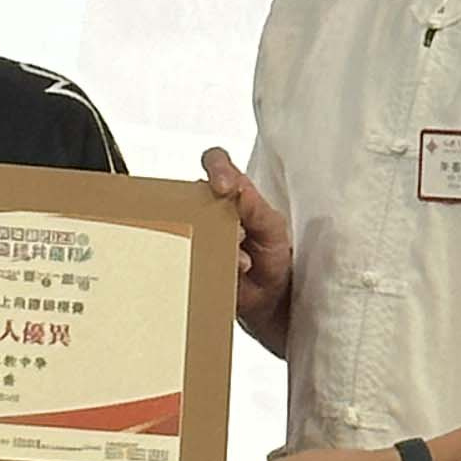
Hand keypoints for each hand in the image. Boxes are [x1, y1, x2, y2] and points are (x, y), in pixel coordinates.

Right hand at [200, 150, 292, 342]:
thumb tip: (233, 191)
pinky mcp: (191, 257)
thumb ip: (254, 206)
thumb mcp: (272, 226)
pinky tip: (230, 275)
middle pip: (194, 195)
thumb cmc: (273, 253)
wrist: (270, 297)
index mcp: (232, 192)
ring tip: (242, 264)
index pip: (217, 163)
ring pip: (189, 226)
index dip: (216, 168)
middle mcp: (210, 208)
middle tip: (239, 237)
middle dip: (215, 216)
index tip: (222, 187)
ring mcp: (198, 232)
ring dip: (217, 244)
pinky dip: (209, 265)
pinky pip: (187, 254)